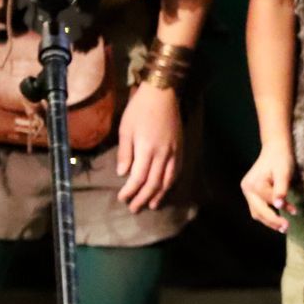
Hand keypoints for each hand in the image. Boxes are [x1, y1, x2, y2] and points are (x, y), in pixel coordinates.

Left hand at [115, 84, 182, 211]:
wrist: (163, 95)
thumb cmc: (139, 110)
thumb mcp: (126, 129)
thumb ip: (125, 153)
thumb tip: (124, 174)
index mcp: (147, 149)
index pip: (139, 177)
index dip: (131, 191)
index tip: (122, 198)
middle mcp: (163, 154)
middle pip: (154, 183)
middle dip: (143, 197)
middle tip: (135, 208)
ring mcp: (174, 152)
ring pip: (168, 180)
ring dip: (159, 194)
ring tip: (152, 205)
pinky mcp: (180, 149)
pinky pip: (176, 171)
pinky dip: (170, 183)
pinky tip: (165, 188)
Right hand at [239, 140, 295, 232]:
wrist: (275, 150)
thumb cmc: (281, 160)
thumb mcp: (284, 173)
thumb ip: (281, 189)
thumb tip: (278, 205)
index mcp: (254, 184)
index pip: (268, 201)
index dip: (282, 207)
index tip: (295, 212)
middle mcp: (247, 189)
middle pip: (258, 211)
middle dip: (272, 221)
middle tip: (286, 228)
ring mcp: (247, 191)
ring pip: (257, 212)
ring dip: (269, 221)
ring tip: (283, 227)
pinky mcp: (251, 193)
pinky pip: (258, 208)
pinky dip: (267, 214)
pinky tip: (278, 218)